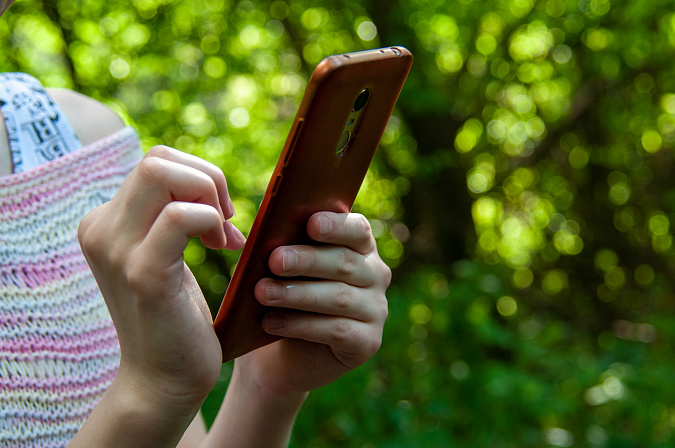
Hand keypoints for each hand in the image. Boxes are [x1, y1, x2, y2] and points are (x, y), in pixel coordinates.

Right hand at [78, 146, 244, 412]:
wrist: (163, 379)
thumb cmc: (175, 316)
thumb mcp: (165, 254)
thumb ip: (171, 215)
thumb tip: (211, 183)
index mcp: (104, 222)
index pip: (154, 162)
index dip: (198, 178)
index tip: (221, 216)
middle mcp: (100, 229)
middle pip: (157, 159)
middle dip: (206, 178)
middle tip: (227, 219)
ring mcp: (116, 249)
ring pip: (161, 173)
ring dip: (209, 197)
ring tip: (224, 237)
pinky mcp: (143, 273)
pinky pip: (181, 217)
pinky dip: (212, 221)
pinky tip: (224, 248)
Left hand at [236, 212, 390, 398]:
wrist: (282, 355)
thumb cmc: (284, 297)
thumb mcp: (283, 271)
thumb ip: (285, 251)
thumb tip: (270, 241)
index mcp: (360, 247)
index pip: (357, 230)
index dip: (336, 226)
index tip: (311, 224)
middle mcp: (375, 275)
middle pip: (344, 263)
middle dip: (307, 260)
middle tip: (274, 260)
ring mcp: (375, 310)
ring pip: (339, 298)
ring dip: (297, 294)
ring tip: (262, 293)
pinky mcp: (368, 342)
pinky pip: (336, 331)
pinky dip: (300, 325)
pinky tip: (270, 322)